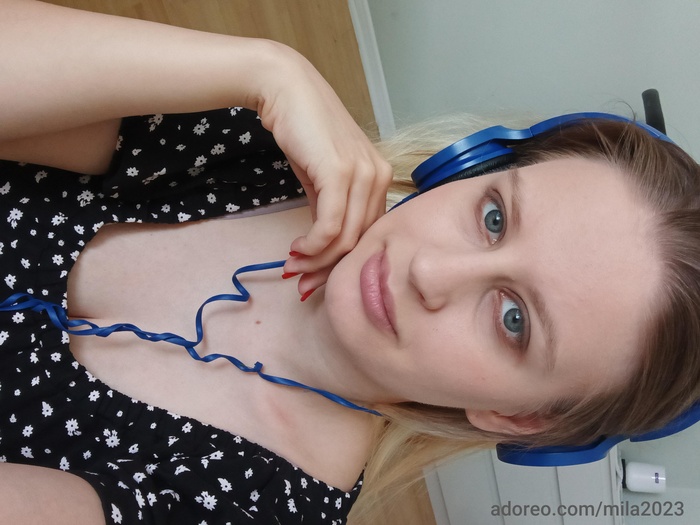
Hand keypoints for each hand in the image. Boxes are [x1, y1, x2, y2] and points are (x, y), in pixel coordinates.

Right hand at [256, 49, 392, 296]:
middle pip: (360, 242)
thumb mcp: (321, 178)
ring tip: (293, 268)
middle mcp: (380, 178)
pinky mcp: (340, 173)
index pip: (369, 234)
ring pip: (346, 239)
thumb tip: (322, 248)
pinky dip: (312, 245)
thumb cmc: (304, 132)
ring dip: (316, 261)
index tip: (318, 279)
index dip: (343, 263)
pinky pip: (330, 226)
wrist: (286, 92)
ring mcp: (364, 175)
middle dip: (329, 269)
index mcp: (381, 180)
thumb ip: (329, 211)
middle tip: (302, 282)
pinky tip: (296, 249)